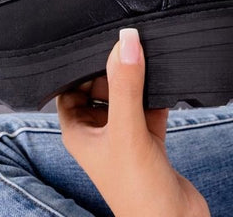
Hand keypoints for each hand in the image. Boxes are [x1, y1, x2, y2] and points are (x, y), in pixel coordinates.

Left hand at [57, 28, 209, 216]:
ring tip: (146, 61)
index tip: (98, 44)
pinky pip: (149, 107)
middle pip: (99, 88)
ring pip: (125, 97)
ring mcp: (124, 137)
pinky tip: (163, 84)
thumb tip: (126, 42)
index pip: (69, 88)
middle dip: (112, 69)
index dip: (80, 68)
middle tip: (128, 50)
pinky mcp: (149, 141)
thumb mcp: (127, 130)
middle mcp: (99, 133)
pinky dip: (156, 96)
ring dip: (136, 81)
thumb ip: (126, 84)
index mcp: (78, 133)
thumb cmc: (137, 192)